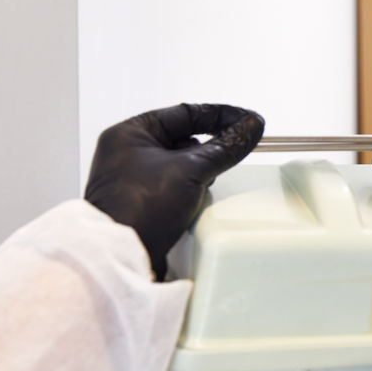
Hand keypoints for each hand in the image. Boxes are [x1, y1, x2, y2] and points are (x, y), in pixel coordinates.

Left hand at [84, 103, 264, 278]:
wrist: (123, 257)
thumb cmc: (137, 210)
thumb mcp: (190, 170)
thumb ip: (225, 146)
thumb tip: (248, 128)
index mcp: (130, 133)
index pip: (185, 113)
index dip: (221, 115)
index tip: (247, 120)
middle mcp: (129, 152)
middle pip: (185, 138)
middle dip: (209, 150)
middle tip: (232, 152)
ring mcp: (136, 178)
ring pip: (184, 164)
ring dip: (200, 173)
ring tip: (201, 186)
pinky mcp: (145, 201)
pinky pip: (178, 185)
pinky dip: (192, 191)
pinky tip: (193, 202)